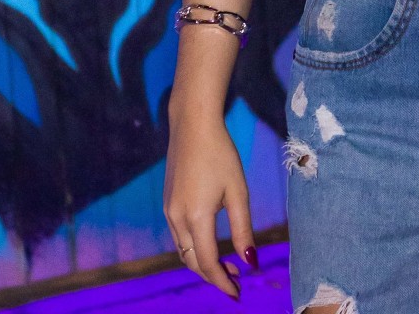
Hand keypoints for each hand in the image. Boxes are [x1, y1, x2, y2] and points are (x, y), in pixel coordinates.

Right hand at [163, 114, 258, 298]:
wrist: (193, 125)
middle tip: (237, 280)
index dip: (222, 281)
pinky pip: (179, 236)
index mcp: (196, 217)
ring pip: (184, 250)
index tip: (238, 294)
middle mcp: (176, 218)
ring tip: (229, 264)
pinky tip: (210, 242)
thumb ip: (242, 229)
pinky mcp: (167, 203)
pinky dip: (194, 247)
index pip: (207, 263)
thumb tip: (250, 261)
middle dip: (213, 275)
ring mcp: (168, 211)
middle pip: (192, 261)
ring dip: (203, 262)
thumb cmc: (221, 154)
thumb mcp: (238, 192)